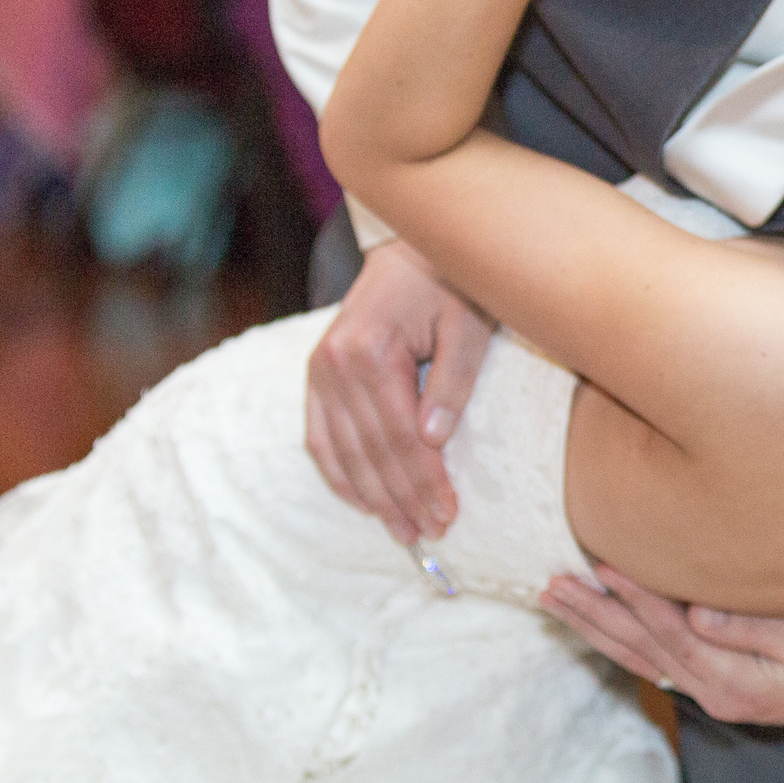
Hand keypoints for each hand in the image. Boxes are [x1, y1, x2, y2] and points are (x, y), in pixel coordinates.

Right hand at [306, 239, 493, 541]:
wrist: (410, 250)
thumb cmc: (449, 285)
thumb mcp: (467, 327)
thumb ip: (453, 382)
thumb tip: (433, 441)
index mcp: (370, 350)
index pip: (400, 435)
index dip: (424, 480)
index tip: (448, 514)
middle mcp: (334, 363)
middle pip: (372, 450)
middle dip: (403, 497)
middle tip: (431, 532)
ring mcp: (319, 370)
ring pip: (343, 451)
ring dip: (373, 497)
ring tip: (403, 531)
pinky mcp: (317, 376)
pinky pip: (321, 437)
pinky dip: (340, 474)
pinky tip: (364, 502)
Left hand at [541, 566, 783, 729]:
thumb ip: (755, 629)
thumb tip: (699, 614)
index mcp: (735, 684)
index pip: (672, 635)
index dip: (636, 598)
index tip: (602, 566)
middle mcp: (713, 694)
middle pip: (640, 650)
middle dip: (595, 615)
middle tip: (551, 587)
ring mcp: (710, 692)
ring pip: (639, 657)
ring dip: (596, 627)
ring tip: (555, 599)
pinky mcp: (713, 681)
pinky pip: (653, 659)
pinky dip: (620, 637)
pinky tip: (597, 620)